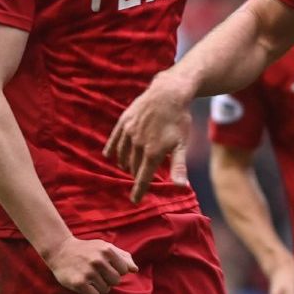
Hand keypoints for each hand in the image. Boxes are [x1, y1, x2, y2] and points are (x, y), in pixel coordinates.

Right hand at [43, 236, 138, 293]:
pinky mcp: (79, 283)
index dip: (116, 271)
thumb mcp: (105, 247)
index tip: (106, 268)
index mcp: (107, 250)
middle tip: (97, 274)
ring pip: (105, 290)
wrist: (60, 250)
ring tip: (89, 278)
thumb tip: (135, 270)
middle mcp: (99, 261)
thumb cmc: (87, 250)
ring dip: (99, 287)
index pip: (124, 270)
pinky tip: (85, 286)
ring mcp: (88, 272)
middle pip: (116, 281)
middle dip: (108, 280)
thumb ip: (123, 257)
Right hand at [105, 69, 193, 202]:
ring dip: (125, 163)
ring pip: (123, 155)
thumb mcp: (182, 144)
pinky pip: (114, 139)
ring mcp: (129, 132)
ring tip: (129, 167)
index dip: (139, 191)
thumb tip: (180, 186)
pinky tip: (110, 155)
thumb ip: (179, 166)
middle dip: (136, 174)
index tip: (135, 201)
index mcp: (152, 153)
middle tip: (139, 179)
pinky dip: (112, 149)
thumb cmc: (179, 120)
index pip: (142, 178)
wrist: (169, 93)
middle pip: (133, 167)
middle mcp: (138, 144)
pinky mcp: (124, 122)